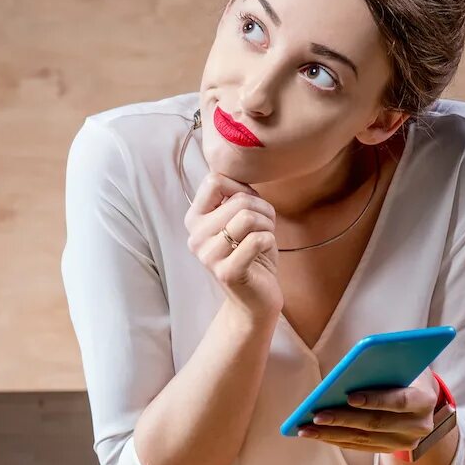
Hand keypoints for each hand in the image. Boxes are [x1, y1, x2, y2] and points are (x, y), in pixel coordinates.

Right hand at [185, 171, 280, 321]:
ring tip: (266, 237)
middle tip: (266, 225)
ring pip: (248, 217)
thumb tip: (240, 166)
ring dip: (267, 225)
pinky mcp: (226, 272)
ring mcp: (208, 255)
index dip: (242, 188)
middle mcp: (195, 236)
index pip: (215, 180)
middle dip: (262, 209)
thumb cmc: (252, 253)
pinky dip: (269, 241)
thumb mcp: (240, 218)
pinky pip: (257, 240)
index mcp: (195, 218)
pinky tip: (264, 251)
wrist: (255, 298)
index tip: (250, 206)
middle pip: (238, 199)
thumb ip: (236, 195)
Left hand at [300, 370, 442, 453]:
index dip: (376, 400)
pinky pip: (359, 446)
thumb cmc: (405, 370)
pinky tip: (316, 434)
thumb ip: (384, 363)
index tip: (350, 397)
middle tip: (317, 415)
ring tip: (306, 429)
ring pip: (364, 439)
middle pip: (376, 424)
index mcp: (425, 400)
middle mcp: (418, 426)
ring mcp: (404, 442)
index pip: (400, 401)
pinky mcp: (390, 448)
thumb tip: (349, 369)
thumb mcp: (402, 361)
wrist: (422, 395)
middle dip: (344, 419)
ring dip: (332, 434)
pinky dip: (336, 440)